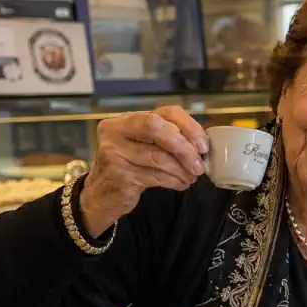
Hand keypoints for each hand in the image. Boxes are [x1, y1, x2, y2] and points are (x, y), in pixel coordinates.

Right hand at [80, 106, 208, 235]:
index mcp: (127, 119)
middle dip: (184, 148)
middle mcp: (116, 130)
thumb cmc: (130, 166)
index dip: (189, 127)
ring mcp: (114, 152)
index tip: (203, 145)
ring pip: (158, 156)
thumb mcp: (145, 146)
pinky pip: (154, 176)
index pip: (165, 112)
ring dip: (181, 169)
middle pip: (157, 129)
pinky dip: (173, 181)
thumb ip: (168, 139)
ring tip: (191, 177)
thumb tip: (201, 146)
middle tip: (199, 165)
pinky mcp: (117, 174)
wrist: (102, 193)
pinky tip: (180, 183)